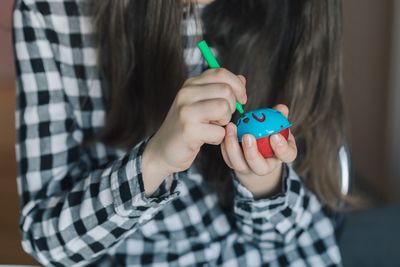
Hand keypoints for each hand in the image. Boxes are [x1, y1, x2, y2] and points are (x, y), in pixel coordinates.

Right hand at [142, 68, 246, 194]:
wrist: (163, 149)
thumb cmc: (186, 127)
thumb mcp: (201, 103)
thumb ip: (220, 89)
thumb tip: (242, 79)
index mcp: (190, 84)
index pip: (221, 73)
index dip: (237, 86)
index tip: (241, 99)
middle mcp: (186, 93)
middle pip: (226, 90)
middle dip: (231, 107)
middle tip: (220, 118)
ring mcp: (186, 111)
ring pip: (224, 108)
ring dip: (225, 122)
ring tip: (212, 127)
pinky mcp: (189, 130)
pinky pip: (220, 131)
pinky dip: (218, 138)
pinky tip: (206, 138)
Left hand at [220, 104, 297, 197]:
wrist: (258, 150)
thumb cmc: (271, 134)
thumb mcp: (279, 126)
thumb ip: (280, 118)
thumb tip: (281, 108)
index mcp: (282, 156)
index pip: (287, 155)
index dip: (282, 148)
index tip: (275, 135)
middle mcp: (266, 167)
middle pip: (260, 167)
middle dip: (252, 153)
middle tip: (248, 135)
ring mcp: (249, 168)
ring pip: (240, 165)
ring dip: (233, 147)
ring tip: (231, 128)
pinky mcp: (234, 165)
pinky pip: (228, 158)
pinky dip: (225, 146)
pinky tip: (225, 131)